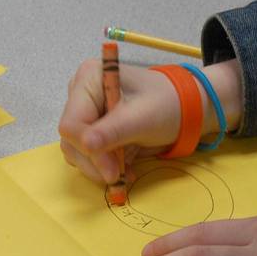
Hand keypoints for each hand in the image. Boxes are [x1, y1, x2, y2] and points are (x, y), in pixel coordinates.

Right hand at [58, 59, 243, 183]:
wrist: (185, 109)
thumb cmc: (167, 104)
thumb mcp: (143, 118)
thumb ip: (114, 131)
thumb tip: (86, 146)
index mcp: (88, 79)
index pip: (71, 123)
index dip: (87, 149)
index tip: (111, 171)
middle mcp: (81, 94)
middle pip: (72, 139)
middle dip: (95, 162)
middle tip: (119, 176)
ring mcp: (85, 112)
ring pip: (77, 151)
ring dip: (99, 168)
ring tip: (127, 171)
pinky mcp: (93, 129)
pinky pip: (89, 155)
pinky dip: (105, 166)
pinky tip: (126, 168)